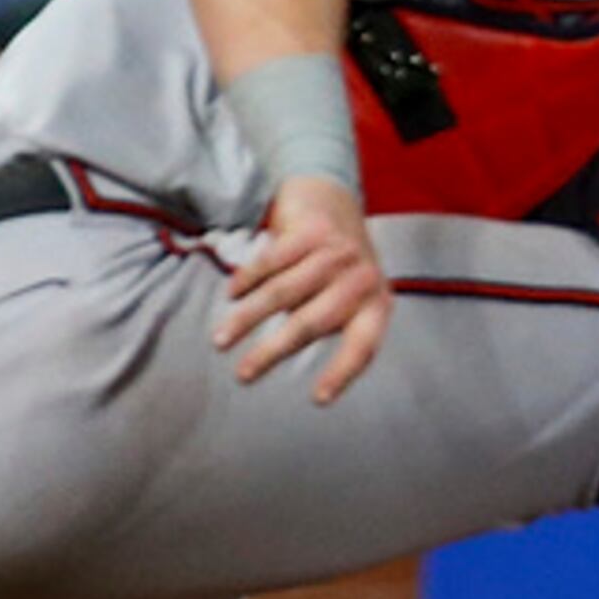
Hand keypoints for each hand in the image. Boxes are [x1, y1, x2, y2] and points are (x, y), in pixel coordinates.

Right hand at [215, 173, 391, 403]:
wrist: (332, 198)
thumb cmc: (336, 265)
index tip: (318, 399)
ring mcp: (336, 253)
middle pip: (311, 324)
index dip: (341, 373)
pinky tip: (230, 296)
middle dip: (272, 352)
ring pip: (282, 294)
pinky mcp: (311, 231)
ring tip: (221, 341)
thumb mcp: (349, 295)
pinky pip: (269, 263)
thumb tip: (292, 363)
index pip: (362, 347)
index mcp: (377, 304)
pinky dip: (246, 281)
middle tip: (243, 376)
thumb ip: (333, 324)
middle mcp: (362, 279)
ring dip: (247, 320)